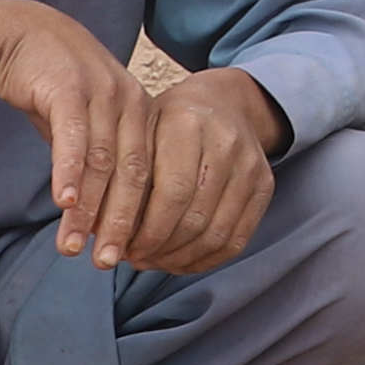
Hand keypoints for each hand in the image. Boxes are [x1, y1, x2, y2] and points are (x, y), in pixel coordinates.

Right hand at [0, 0, 153, 263]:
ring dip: (89, 210)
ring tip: (74, 247)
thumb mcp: (85, 128)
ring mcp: (103, 93)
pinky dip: (70, 173)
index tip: (131, 257)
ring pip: (102, 163)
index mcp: (144, 114)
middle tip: (108, 263)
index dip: (143, 219)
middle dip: (122, 224)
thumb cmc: (56, 88)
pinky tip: (64, 203)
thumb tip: (102, 222)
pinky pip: (72, 138)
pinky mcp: (69, 88)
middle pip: (134, 175)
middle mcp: (132, 103)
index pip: (152, 177)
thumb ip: (99, 167)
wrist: (21, 34)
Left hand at [113, 66, 290, 279]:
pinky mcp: (265, 184)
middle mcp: (226, 141)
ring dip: (180, 259)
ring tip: (154, 262)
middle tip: (135, 260)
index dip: (147, 231)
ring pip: (216, 234)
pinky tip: (180, 261)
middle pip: (194, 218)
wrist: (224, 102)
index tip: (123, 249)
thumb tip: (99, 232)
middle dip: (160, 250)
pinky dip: (205, 260)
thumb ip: (122, 177)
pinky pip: (237, 239)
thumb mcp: (139, 133)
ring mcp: (251, 164)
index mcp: (187, 123)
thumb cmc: (168, 124)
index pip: (171, 193)